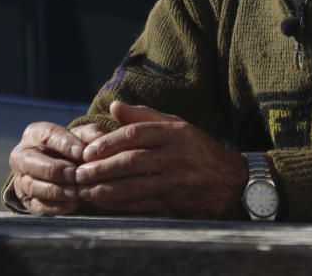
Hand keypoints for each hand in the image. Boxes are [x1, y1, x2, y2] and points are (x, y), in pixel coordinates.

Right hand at [9, 121, 105, 214]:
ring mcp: (20, 179)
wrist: (64, 167)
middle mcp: (21, 155)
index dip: (64, 144)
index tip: (82, 153)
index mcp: (34, 134)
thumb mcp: (81, 136)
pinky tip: (73, 203)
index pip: (46, 136)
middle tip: (77, 175)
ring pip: (33, 186)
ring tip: (78, 191)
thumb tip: (99, 139)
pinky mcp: (26, 200)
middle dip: (57, 170)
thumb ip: (91, 134)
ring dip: (58, 190)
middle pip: (32, 163)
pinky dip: (56, 206)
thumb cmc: (73, 147)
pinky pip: (37, 205)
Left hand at [74, 101, 247, 218]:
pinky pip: (142, 205)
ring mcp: (177, 181)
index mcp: (175, 132)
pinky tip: (103, 204)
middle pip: (132, 161)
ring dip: (106, 191)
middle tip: (79, 173)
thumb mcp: (177, 125)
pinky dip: (120, 205)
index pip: (136, 134)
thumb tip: (114, 106)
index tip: (88, 151)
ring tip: (85, 191)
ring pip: (135, 186)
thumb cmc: (197, 148)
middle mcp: (177, 155)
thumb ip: (144, 116)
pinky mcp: (176, 202)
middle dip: (102, 169)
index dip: (109, 143)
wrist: (231, 181)